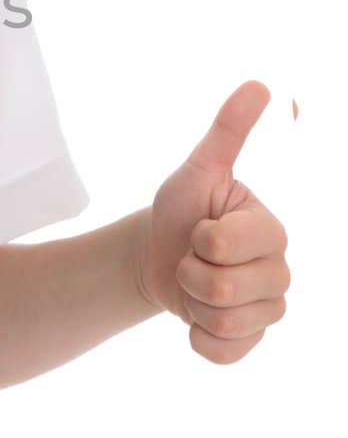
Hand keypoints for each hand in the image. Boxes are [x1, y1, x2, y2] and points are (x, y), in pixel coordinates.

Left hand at [136, 80, 291, 363]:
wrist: (159, 256)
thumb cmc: (182, 209)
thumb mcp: (198, 169)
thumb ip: (228, 131)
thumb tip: (259, 85)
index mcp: (271, 228)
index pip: (223, 244)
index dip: (198, 238)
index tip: (200, 226)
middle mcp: (279, 269)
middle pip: (223, 288)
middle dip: (189, 271)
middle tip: (192, 256)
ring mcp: (268, 308)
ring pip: (223, 321)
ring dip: (191, 302)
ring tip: (195, 281)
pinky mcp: (251, 340)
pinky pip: (224, 353)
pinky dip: (198, 338)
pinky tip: (195, 319)